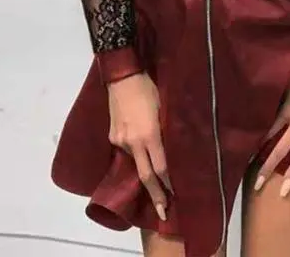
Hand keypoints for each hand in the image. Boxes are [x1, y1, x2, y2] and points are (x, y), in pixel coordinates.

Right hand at [107, 72, 171, 220]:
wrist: (122, 77)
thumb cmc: (150, 89)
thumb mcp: (164, 108)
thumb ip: (166, 131)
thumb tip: (172, 148)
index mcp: (150, 135)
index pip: (161, 168)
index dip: (169, 184)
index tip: (177, 196)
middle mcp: (134, 142)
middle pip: (146, 176)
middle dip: (156, 195)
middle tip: (163, 212)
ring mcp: (120, 140)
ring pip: (135, 161)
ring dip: (145, 169)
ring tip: (155, 178)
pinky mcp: (113, 136)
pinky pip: (126, 150)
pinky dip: (135, 153)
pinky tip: (140, 149)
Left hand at [254, 48, 289, 196]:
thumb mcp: (285, 85)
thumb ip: (279, 100)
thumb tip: (268, 105)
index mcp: (285, 112)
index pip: (268, 133)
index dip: (257, 145)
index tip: (246, 159)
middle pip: (281, 149)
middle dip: (268, 167)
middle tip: (258, 185)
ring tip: (286, 190)